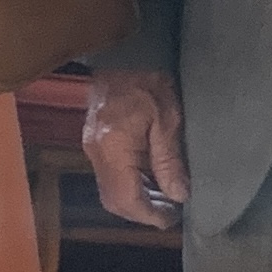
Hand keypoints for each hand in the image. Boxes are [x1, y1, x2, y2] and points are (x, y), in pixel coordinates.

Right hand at [84, 70, 189, 227]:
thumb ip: (170, 161)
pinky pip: (109, 175)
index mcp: (114, 148)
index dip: (149, 215)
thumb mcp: (168, 120)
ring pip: (109, 189)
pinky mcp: (94, 141)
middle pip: (114, 199)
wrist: (124, 53)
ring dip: (136, 199)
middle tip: (171, 211)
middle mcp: (96, 152)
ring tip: (166, 196)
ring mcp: (92, 147)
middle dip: (142, 211)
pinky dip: (129, 184)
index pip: (127, 198)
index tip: (173, 219)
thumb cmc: (149, 82)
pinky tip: (151, 178)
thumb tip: (179, 195)